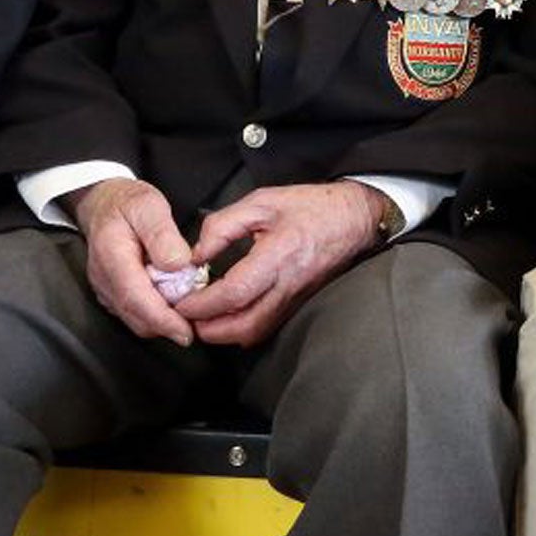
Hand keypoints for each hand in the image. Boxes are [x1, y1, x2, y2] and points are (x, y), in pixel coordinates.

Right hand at [67, 178, 196, 346]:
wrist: (104, 203)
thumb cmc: (128, 203)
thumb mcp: (149, 206)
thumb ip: (162, 234)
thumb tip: (177, 264)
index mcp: (112, 256)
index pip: (135, 298)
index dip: (162, 320)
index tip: (185, 331)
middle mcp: (104, 279)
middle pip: (137, 317)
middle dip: (167, 326)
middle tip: (199, 321)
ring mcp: (106, 289)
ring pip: (136, 320)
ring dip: (163, 322)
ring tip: (191, 310)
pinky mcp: (113, 294)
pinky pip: (135, 313)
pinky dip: (156, 315)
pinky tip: (175, 303)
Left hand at [178, 181, 387, 348]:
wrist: (354, 219)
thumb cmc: (311, 207)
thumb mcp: (261, 202)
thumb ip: (222, 226)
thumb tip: (196, 254)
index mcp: (279, 255)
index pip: (236, 292)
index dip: (203, 303)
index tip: (181, 301)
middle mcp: (288, 284)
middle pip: (245, 326)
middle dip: (209, 330)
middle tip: (185, 318)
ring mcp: (295, 298)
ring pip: (255, 332)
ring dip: (224, 333)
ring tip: (202, 319)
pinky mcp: (298, 304)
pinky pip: (266, 327)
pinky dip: (241, 328)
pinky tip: (228, 315)